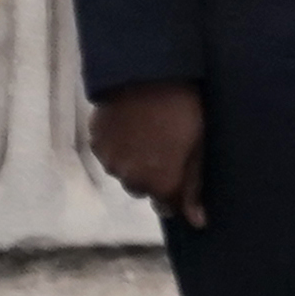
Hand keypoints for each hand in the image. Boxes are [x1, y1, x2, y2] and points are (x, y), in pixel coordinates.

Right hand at [86, 81, 208, 228]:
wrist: (146, 73)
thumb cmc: (182, 109)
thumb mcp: (197, 146)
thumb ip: (193, 186)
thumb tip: (198, 222)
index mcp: (160, 184)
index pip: (168, 207)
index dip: (176, 192)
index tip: (180, 173)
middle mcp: (131, 180)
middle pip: (143, 190)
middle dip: (152, 177)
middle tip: (164, 148)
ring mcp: (110, 161)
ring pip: (124, 172)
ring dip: (133, 162)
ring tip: (146, 133)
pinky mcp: (96, 141)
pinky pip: (108, 154)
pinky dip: (118, 146)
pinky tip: (129, 126)